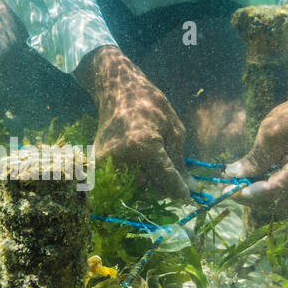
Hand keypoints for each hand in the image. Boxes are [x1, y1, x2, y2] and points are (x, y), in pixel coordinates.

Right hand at [76, 45, 192, 200]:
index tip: (188, 195)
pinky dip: (135, 175)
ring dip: (149, 180)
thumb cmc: (150, 106)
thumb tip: (189, 188)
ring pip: (137, 187)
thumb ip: (179, 162)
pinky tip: (137, 158)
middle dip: (163, 184)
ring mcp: (107, 163)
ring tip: (149, 157)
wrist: (117, 92)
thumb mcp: (174, 130)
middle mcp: (121, 158)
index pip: (165, 179)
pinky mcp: (98, 165)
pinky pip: (123, 181)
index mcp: (143, 146)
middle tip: (167, 170)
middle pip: (151, 187)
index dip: (179, 190)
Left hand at [224, 90, 287, 217]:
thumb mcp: (273, 131)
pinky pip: (278, 194)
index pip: (276, 189)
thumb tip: (232, 174)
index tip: (228, 190)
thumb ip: (255, 157)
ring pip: (274, 200)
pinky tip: (245, 181)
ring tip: (230, 182)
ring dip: (252, 193)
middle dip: (247, 194)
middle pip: (274, 199)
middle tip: (223, 186)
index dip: (250, 192)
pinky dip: (260, 189)